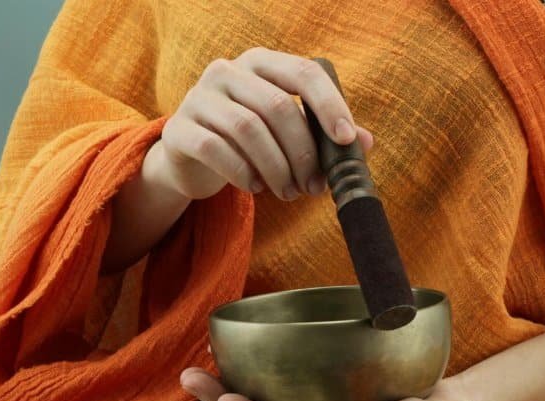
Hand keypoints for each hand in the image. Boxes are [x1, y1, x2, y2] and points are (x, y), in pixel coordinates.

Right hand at [153, 47, 374, 201]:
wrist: (189, 159)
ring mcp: (198, 97)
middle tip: (313, 186)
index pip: (303, 73)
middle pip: (277, 106)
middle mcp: (227, 71)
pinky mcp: (179, 130)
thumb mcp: (284, 133)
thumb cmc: (246, 142)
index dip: (329, 105)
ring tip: (288, 193)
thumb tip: (366, 143)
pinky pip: (217, 150)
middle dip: (303, 152)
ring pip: (248, 129)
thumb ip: (321, 132)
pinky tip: (256, 188)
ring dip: (276, 168)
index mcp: (260, 63)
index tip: (344, 140)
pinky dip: (243, 174)